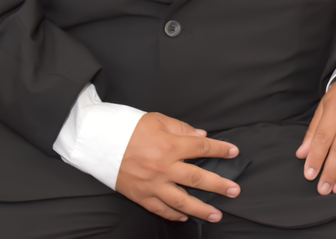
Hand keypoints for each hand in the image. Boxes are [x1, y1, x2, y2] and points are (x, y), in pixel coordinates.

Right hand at [116, 112, 239, 223]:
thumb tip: (201, 136)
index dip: (220, 149)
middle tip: (234, 191)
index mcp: (170, 146)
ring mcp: (152, 184)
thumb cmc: (129, 128)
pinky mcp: (140, 195)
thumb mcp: (158, 120)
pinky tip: (185, 216)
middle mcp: (164, 168)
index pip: (202, 149)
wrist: (100, 142)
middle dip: (219, 185)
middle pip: (198, 178)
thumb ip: (182, 129)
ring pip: (182, 200)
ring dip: (201, 209)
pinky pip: (160, 209)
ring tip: (216, 214)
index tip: (233, 152)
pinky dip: (173, 214)